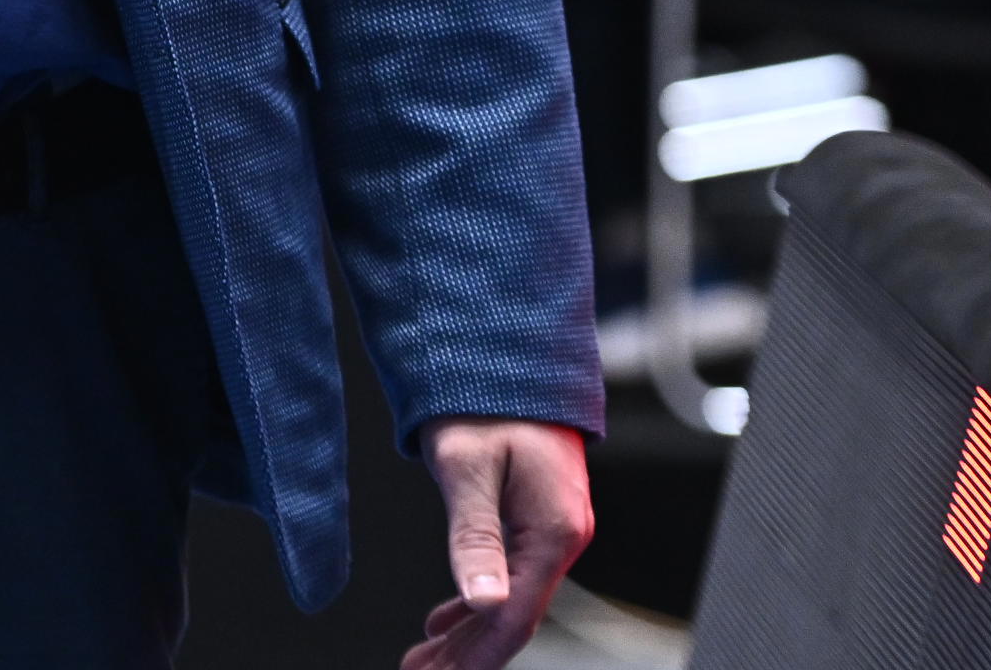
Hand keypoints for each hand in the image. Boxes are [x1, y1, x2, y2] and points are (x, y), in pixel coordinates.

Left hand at [406, 416, 589, 669]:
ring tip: (426, 658)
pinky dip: (477, 600)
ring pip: (510, 597)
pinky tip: (447, 620)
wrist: (507, 352)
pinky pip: (511, 572)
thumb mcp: (468, 468)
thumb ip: (475, 538)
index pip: (516, 616)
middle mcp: (564, 533)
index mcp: (554, 528)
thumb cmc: (485, 400)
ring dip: (467, 632)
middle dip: (465, 654)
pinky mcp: (539, 515)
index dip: (476, 657)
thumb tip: (483, 602)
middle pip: (513, 615)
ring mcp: (555, 525)